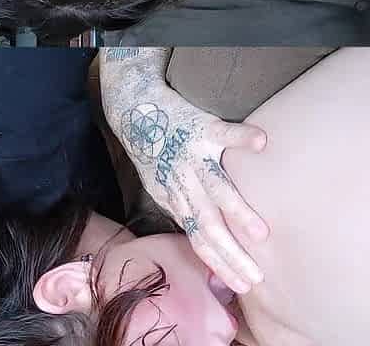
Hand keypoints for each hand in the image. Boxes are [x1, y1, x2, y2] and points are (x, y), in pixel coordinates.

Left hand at [114, 88, 269, 293]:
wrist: (133, 109)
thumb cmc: (154, 149)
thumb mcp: (161, 184)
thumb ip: (181, 207)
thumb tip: (200, 233)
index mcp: (175, 197)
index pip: (197, 238)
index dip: (218, 263)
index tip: (242, 286)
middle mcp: (182, 182)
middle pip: (206, 224)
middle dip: (230, 253)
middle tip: (255, 277)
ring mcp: (190, 155)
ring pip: (214, 187)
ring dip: (236, 210)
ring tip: (260, 234)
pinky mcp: (200, 128)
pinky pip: (223, 132)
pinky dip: (241, 137)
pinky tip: (262, 143)